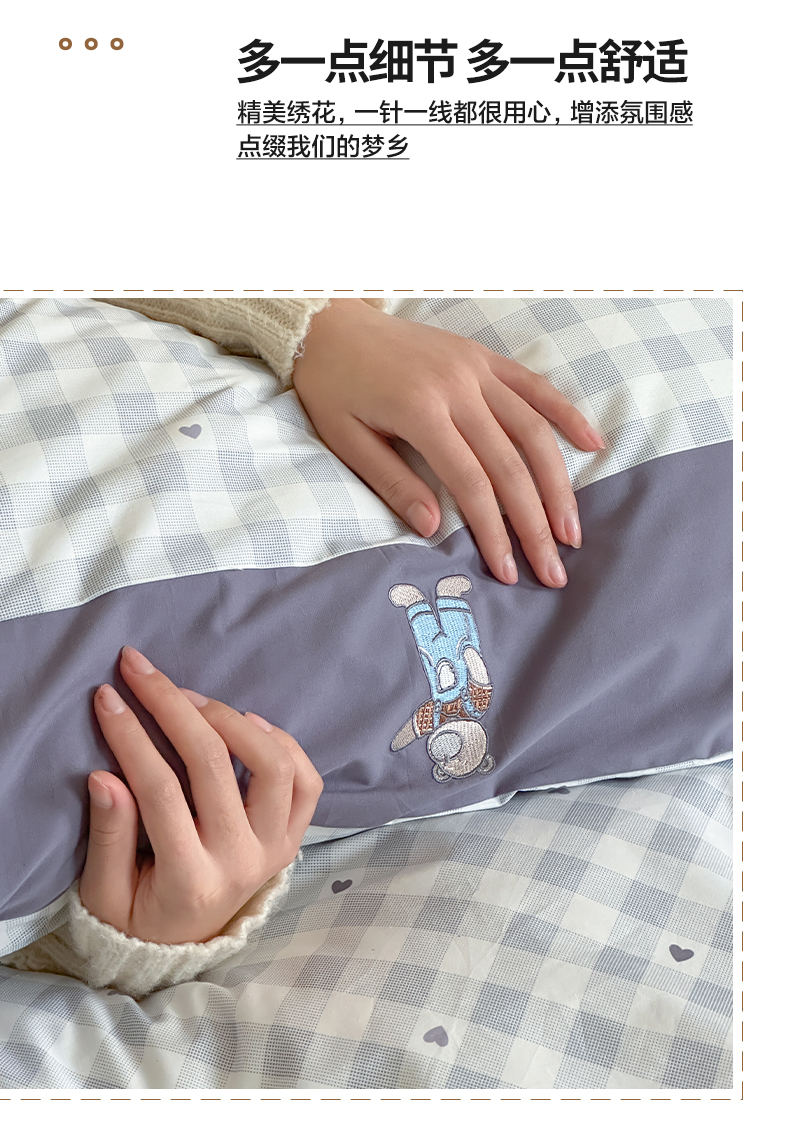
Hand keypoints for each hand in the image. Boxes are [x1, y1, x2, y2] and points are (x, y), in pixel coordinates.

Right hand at [79, 646, 322, 943]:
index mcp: (189, 879)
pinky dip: (280, 742)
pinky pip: (305, 781)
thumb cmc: (136, 914)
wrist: (182, 947)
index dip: (131, 735)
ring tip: (190, 698)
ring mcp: (275, 849)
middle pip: (214, 764)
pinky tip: (244, 721)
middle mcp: (241, 862)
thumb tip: (104, 775)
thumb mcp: (104, 892)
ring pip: (272, 764)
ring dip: (230, 717)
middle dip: (172, 705)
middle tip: (140, 669)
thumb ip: (109, 836)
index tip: (108, 696)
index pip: (159, 789)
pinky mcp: (292, 838)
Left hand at [292, 300, 604, 587]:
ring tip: (572, 528)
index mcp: (421, 412)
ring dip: (558, 483)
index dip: (494, 532)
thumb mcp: (345, 439)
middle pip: (511, 465)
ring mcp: (476, 369)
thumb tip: (433, 530)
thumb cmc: (332, 385)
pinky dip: (566, 414)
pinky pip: (535, 386)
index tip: (509, 572)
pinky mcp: (483, 356)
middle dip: (536, 523)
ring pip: (533, 430)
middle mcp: (458, 388)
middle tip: (554, 569)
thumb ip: (392, 482)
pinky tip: (591, 444)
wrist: (328, 321)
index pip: (471, 485)